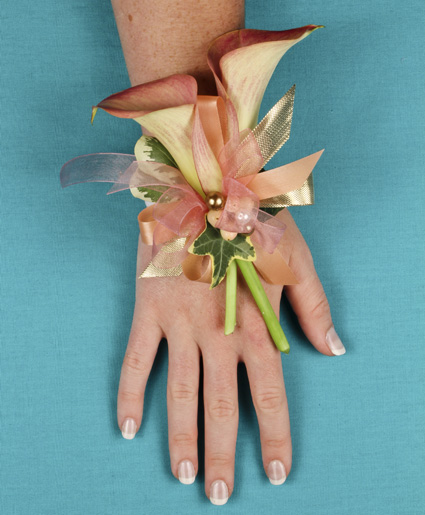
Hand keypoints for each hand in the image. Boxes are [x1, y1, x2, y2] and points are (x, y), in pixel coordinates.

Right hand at [116, 209, 344, 504]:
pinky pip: (137, 358)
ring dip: (181, 436)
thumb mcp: (296, 260)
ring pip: (180, 392)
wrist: (204, 187)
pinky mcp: (150, 308)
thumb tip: (335, 350)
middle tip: (216, 494)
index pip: (271, 394)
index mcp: (258, 324)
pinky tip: (127, 427)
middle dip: (221, 454)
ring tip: (182, 475)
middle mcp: (219, 332)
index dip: (275, 437)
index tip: (275, 473)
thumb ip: (314, 307)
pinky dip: (130, 393)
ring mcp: (181, 322)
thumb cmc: (255, 221)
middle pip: (222, 405)